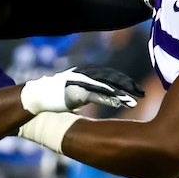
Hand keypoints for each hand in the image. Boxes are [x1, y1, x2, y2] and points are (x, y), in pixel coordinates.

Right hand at [20, 65, 142, 113]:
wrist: (36, 97)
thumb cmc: (54, 97)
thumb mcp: (76, 93)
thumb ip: (89, 93)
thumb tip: (99, 98)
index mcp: (86, 73)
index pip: (110, 75)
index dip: (124, 82)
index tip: (137, 90)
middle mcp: (85, 75)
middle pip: (112, 78)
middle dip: (128, 86)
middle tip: (142, 94)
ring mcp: (81, 82)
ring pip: (107, 86)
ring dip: (122, 94)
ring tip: (134, 102)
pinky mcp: (77, 92)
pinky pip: (97, 94)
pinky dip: (109, 98)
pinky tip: (120, 103)